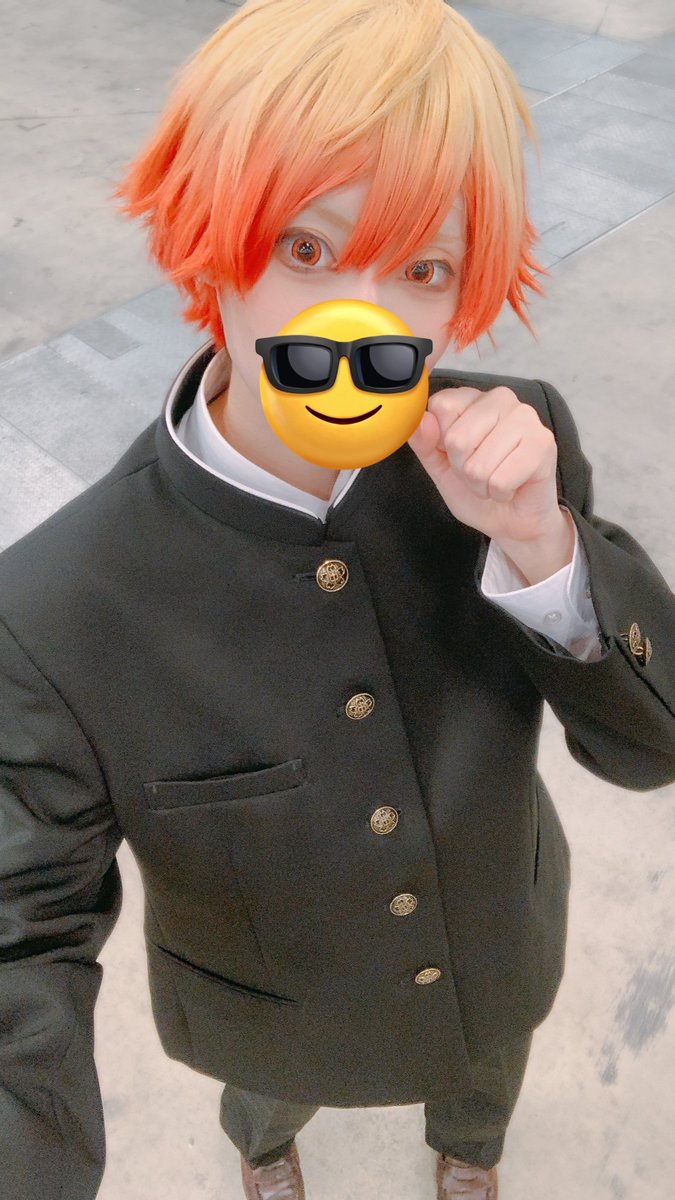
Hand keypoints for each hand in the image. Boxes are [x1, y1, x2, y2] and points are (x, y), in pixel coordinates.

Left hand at [407, 385, 574, 582]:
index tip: (458, 454)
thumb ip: (424, 442)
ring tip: (494, 480)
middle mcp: (501, 399)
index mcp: (473, 398)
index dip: (443, 442)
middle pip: (458, 438)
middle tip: (478, 473)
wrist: (510, 520)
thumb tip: (421, 420)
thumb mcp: (439, 466)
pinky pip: (501, 479)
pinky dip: (500, 493)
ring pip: (479, 463)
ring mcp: (526, 418)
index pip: (442, 406)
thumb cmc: (477, 487)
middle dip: (463, 469)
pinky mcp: (543, 443)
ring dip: (481, 485)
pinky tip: (511, 487)